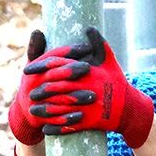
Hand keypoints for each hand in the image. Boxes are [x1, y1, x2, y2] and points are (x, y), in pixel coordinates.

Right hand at [9, 29, 88, 145]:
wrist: (26, 110)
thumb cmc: (37, 82)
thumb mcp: (36, 66)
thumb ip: (40, 49)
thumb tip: (37, 30)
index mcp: (34, 70)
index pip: (52, 57)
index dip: (69, 52)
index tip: (87, 47)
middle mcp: (32, 85)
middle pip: (53, 76)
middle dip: (71, 71)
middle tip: (89, 68)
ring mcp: (35, 102)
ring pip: (56, 98)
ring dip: (74, 98)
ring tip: (93, 96)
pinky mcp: (38, 118)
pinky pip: (53, 119)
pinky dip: (66, 119)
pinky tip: (81, 116)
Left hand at [24, 28, 154, 147]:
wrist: (129, 109)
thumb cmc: (117, 82)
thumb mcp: (109, 61)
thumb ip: (98, 44)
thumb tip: (88, 27)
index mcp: (88, 71)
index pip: (59, 66)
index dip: (41, 67)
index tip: (27, 70)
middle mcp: (87, 87)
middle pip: (57, 88)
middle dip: (41, 92)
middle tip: (29, 95)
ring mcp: (88, 105)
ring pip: (60, 108)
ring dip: (45, 111)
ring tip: (33, 111)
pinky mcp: (89, 122)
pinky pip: (68, 126)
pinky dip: (55, 128)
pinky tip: (44, 128)